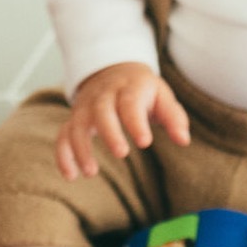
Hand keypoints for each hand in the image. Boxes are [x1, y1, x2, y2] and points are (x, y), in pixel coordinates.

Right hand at [56, 62, 190, 181]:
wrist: (113, 70)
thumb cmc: (142, 91)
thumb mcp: (161, 96)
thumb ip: (173, 117)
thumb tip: (183, 140)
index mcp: (129, 88)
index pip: (130, 103)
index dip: (136, 122)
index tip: (145, 141)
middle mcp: (103, 96)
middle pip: (101, 112)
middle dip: (109, 132)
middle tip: (122, 153)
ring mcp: (86, 107)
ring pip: (77, 125)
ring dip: (81, 149)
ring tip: (91, 173)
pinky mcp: (74, 119)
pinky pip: (63, 135)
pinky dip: (63, 155)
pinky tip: (71, 176)